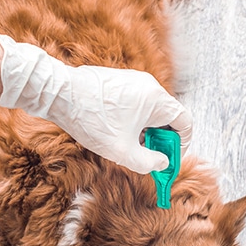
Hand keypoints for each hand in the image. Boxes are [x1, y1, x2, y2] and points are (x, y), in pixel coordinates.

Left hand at [0, 34, 191, 173]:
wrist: (60, 94)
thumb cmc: (91, 121)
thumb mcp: (123, 152)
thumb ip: (148, 163)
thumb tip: (162, 164)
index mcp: (156, 100)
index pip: (185, 122)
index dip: (181, 144)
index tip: (169, 158)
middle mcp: (149, 86)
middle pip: (169, 116)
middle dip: (162, 140)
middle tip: (151, 157)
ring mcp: (134, 81)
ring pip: (152, 111)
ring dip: (148, 131)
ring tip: (133, 147)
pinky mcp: (121, 81)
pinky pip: (139, 104)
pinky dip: (137, 121)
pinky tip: (121, 133)